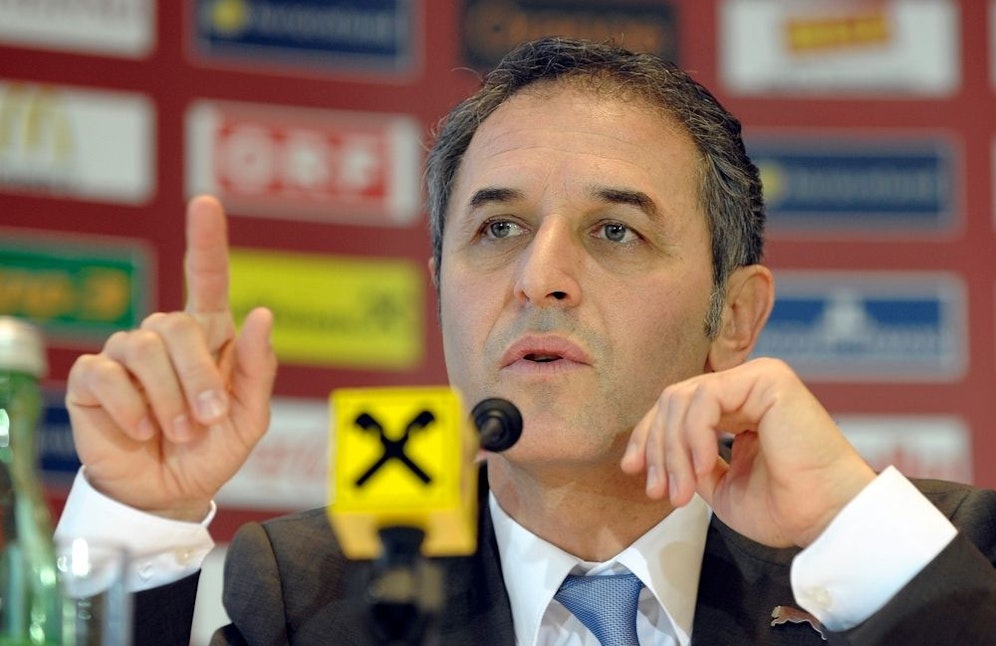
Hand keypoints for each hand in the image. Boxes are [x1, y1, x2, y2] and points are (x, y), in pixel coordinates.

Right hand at [66, 196, 276, 520]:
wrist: (170, 494)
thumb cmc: (212, 450)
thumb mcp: (249, 417)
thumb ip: (257, 369)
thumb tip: (261, 312)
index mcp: (210, 338)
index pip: (208, 279)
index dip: (206, 240)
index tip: (206, 203)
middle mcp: (166, 338)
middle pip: (177, 323)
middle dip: (197, 377)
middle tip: (207, 420)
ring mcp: (126, 356)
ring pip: (143, 346)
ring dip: (168, 397)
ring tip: (177, 432)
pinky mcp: (92, 381)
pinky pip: (106, 374)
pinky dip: (131, 407)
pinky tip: (143, 431)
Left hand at [620, 357, 874, 547]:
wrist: (827, 518)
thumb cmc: (786, 507)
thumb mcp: (719, 484)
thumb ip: (690, 461)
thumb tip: (651, 454)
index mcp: (738, 408)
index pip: (676, 408)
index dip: (648, 437)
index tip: (633, 470)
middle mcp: (746, 387)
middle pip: (672, 400)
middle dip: (656, 447)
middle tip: (658, 490)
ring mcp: (757, 378)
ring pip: (682, 398)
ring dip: (672, 449)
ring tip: (683, 490)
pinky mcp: (767, 379)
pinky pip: (705, 397)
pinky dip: (693, 435)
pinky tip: (703, 466)